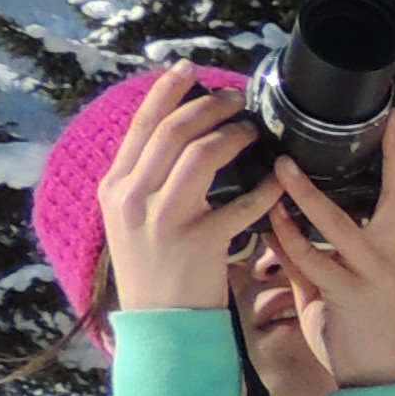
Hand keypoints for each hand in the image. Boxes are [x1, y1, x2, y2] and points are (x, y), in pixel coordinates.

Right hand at [93, 67, 286, 315]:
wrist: (161, 327)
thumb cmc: (156, 271)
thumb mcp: (134, 220)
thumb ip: (146, 179)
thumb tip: (173, 134)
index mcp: (116, 188)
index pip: (140, 127)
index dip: (165, 92)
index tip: (187, 68)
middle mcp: (133, 199)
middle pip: (171, 132)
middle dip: (206, 105)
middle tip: (235, 96)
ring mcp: (164, 221)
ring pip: (199, 156)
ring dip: (232, 135)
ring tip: (253, 129)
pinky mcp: (198, 244)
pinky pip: (239, 204)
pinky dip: (263, 189)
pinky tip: (278, 180)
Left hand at [251, 115, 394, 388]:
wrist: (377, 379)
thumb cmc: (356, 332)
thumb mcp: (335, 286)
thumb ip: (312, 255)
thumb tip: (279, 224)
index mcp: (389, 249)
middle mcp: (387, 255)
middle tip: (390, 123)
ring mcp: (370, 274)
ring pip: (341, 224)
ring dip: (308, 194)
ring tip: (284, 166)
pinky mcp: (348, 296)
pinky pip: (313, 260)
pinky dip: (289, 238)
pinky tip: (271, 220)